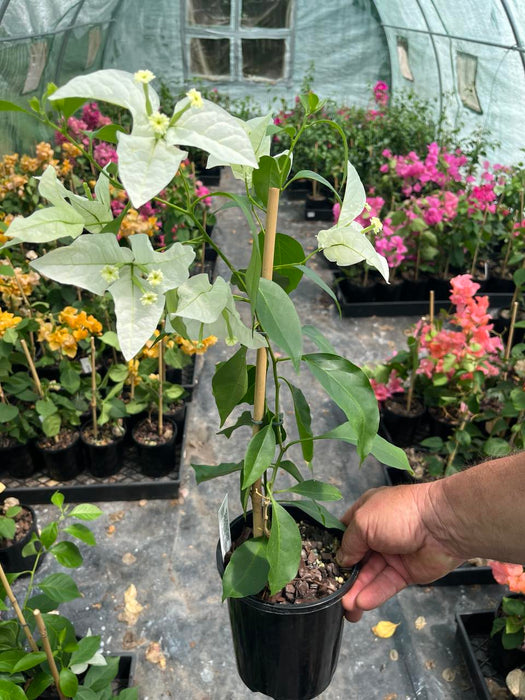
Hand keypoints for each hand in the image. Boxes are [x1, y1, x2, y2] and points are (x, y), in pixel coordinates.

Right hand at [337, 485, 463, 621]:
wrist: (442, 526)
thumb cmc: (399, 514)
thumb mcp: (364, 521)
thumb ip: (348, 543)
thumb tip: (342, 561)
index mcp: (367, 513)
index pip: (344, 532)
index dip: (332, 548)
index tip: (319, 566)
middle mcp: (377, 534)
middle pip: (355, 558)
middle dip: (344, 576)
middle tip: (332, 596)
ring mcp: (391, 554)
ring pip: (369, 575)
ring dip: (357, 590)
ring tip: (346, 607)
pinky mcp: (405, 573)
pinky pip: (386, 584)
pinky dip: (374, 594)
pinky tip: (361, 604)